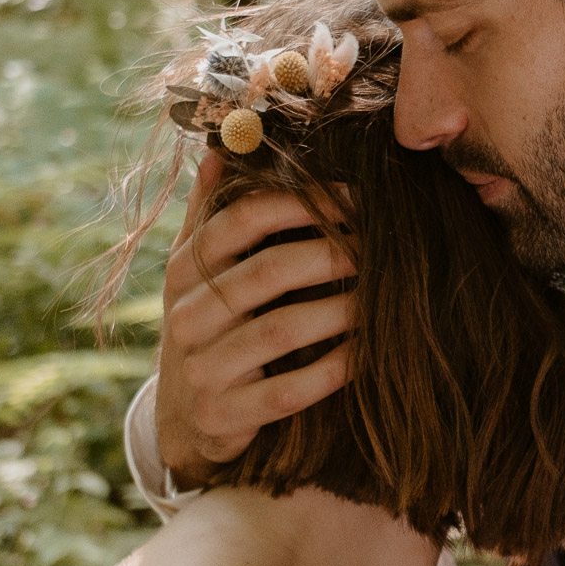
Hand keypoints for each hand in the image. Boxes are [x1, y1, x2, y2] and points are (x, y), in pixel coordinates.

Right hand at [156, 151, 356, 486]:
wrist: (182, 417)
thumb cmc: (207, 326)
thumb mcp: (196, 270)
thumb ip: (209, 211)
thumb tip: (223, 148)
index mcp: (183, 269)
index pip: (242, 218)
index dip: (303, 202)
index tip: (356, 198)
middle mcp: (186, 315)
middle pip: (269, 271)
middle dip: (333, 254)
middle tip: (380, 247)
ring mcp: (202, 368)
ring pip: (281, 330)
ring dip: (341, 311)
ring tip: (382, 297)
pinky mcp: (224, 416)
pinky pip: (290, 390)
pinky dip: (334, 369)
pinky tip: (367, 354)